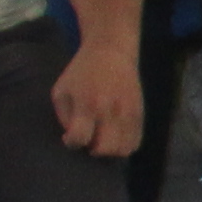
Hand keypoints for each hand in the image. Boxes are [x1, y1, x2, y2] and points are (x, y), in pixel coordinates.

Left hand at [52, 37, 147, 156]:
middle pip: (106, 149)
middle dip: (93, 150)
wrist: (111, 51)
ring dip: (111, 150)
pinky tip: (115, 135)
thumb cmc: (81, 72)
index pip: (79, 139)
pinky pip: (136, 141)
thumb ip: (64, 118)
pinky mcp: (140, 112)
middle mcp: (110, 110)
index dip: (72, 143)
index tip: (70, 136)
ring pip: (124, 149)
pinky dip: (124, 145)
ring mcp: (128, 112)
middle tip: (89, 139)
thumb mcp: (61, 91)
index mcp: (87, 104)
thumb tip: (75, 138)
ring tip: (103, 138)